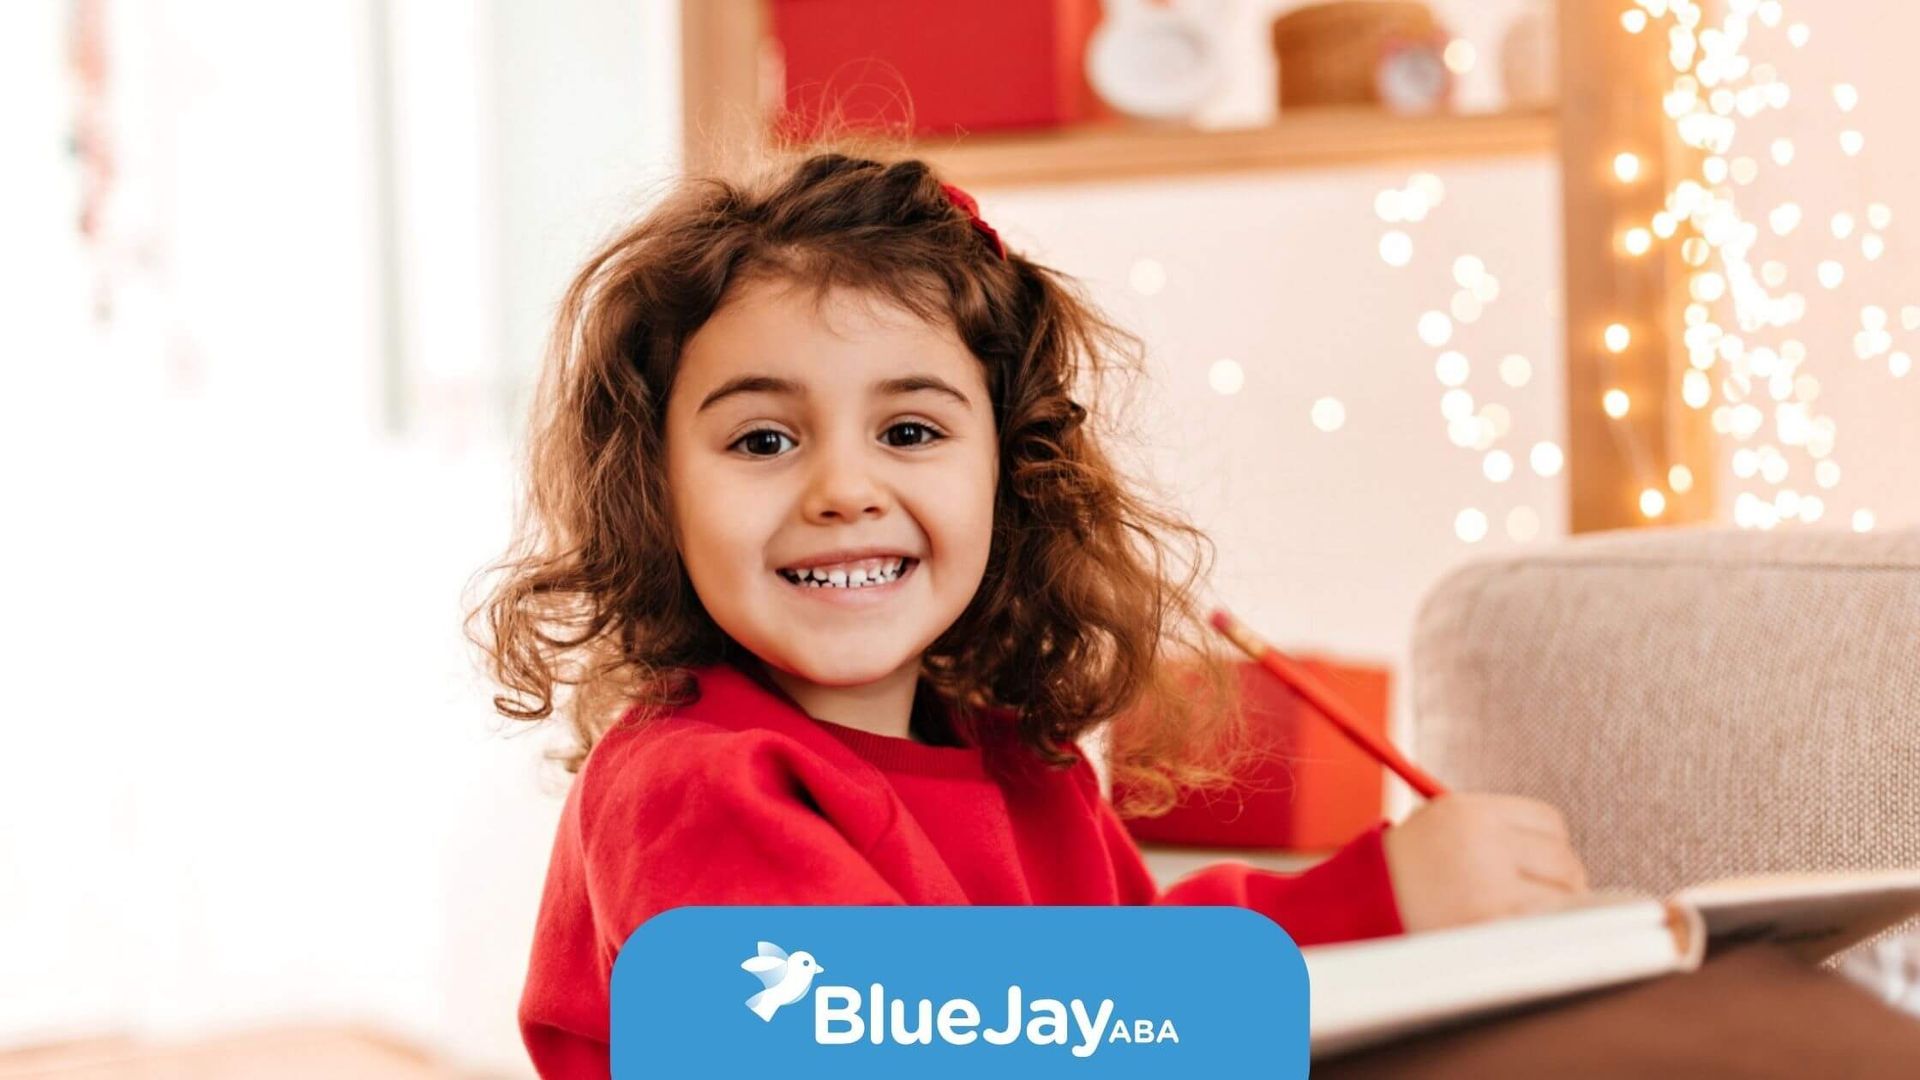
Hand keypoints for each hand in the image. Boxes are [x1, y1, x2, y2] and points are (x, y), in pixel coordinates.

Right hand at [1381, 792, 1591, 933]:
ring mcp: (1489, 881)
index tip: (1542, 864)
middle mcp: (1482, 840)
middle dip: (1560, 879)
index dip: (1550, 845)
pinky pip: (1545, 923)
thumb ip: (1490, 830)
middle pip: (1562, 856)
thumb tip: (1558, 854)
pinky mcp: (1492, 920)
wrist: (1357, 911)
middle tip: (1544, 896)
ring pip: (1564, 891)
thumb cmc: (1398, 875)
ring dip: (1557, 906)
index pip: (1548, 821)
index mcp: (1468, 811)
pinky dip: (1542, 930)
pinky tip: (1522, 931)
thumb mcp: (1435, 828)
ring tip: (1531, 915)